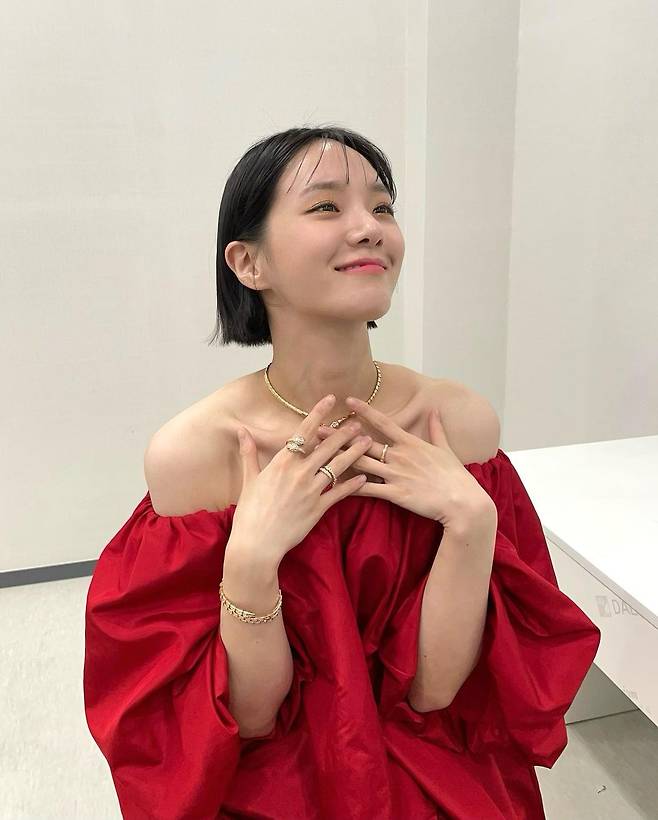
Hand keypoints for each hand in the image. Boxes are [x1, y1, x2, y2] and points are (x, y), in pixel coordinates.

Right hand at [229, 395, 373, 565]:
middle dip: (344, 432)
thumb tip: (242, 430)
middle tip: (358, 422)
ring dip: (354, 452)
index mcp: (281, 462)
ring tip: (367, 442)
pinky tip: (364, 478)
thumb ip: (249, 453)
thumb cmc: (250, 512)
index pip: (304, 431)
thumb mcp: (248, 480)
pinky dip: (353, 485)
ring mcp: (311, 490)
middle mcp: (299, 472)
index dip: (319, 413)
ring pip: (338, 466)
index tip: (331, 399)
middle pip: (327, 446)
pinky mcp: (319, 509)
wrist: (257, 544)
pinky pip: (340, 493)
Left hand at [316, 396, 496, 533]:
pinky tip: (333, 485)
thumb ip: (437, 429)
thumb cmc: (455, 476)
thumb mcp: (446, 449)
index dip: (364, 410)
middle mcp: (399, 455)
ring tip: (318, 454)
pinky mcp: (395, 493)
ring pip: (361, 463)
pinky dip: (350, 487)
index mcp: (410, 443)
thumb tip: (435, 411)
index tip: (348, 400)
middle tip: (317, 429)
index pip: (383, 422)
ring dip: (338, 457)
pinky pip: (368, 489)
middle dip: (339, 436)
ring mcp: (396, 474)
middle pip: (364, 442)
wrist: (462, 501)